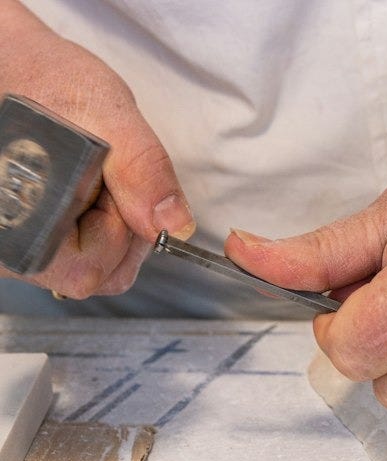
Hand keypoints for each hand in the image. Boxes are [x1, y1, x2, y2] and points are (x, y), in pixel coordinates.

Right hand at [0, 2, 193, 296]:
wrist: (14, 64)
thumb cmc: (48, 80)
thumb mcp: (105, 113)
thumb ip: (142, 171)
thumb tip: (172, 227)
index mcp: (16, 225)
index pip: (92, 269)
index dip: (119, 226)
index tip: (110, 177)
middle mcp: (9, 249)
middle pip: (97, 274)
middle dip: (121, 227)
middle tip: (104, 174)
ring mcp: (16, 244)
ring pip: (93, 266)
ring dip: (112, 224)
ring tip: (92, 175)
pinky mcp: (27, 236)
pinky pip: (81, 251)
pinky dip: (97, 221)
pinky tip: (85, 186)